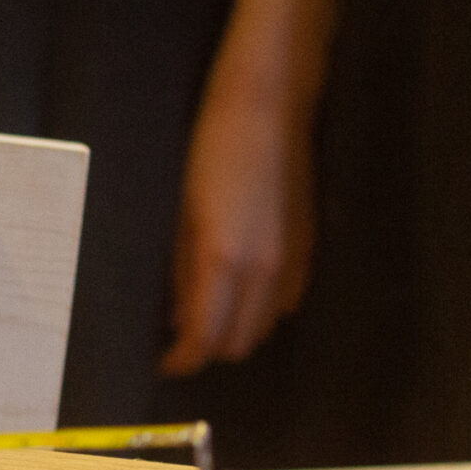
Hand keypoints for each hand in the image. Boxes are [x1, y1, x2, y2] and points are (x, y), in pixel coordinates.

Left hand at [160, 84, 315, 377]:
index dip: (182, 360)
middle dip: (207, 349)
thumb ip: (180, 271)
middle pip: (238, 343)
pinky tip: (238, 291)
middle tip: (179, 338)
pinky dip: (260, 309)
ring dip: (235, 330)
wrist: (267, 108)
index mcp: (223, 261)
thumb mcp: (179, 213)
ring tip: (205, 313)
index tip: (163, 361)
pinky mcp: (307, 247)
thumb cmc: (207, 150)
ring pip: (265, 326)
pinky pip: (285, 301)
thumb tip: (175, 316)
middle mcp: (263, 271)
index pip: (204, 338)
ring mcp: (291, 261)